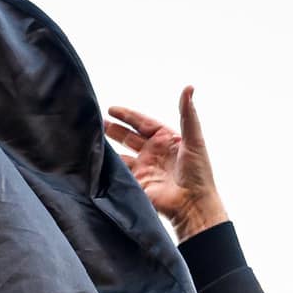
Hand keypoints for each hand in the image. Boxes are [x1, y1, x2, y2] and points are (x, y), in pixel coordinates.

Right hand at [105, 87, 228, 240]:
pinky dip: (110, 168)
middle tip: (98, 123)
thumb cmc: (199, 173)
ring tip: (93, 139)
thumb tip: (188, 88)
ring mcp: (144, 169)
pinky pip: (120, 174)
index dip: (127, 116)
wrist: (193, 204)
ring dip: (109, 149)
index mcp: (166, 140)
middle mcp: (153, 153)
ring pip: (122, 155)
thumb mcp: (194, 139)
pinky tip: (99, 160)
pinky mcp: (138, 184)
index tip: (111, 109)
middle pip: (129, 137)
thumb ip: (188, 114)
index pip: (143, 123)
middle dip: (113, 130)